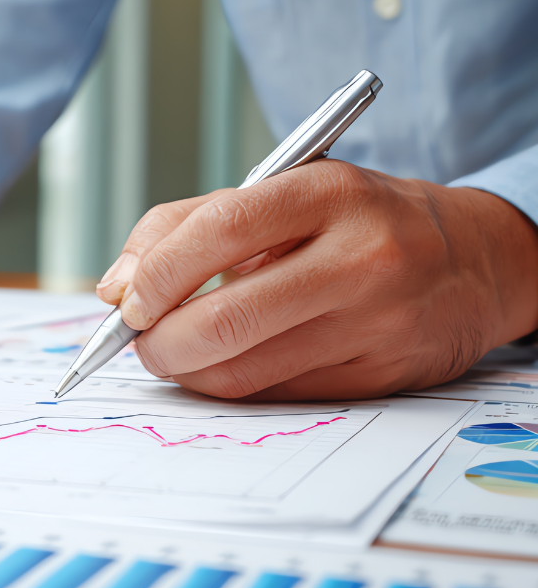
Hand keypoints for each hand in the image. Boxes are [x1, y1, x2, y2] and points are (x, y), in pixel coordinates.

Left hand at [96, 160, 537, 399]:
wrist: (473, 259)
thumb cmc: (356, 222)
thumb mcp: (283, 192)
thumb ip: (187, 225)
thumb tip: (114, 287)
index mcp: (328, 192)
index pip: (219, 230)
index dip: (156, 274)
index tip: (126, 300)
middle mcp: (361, 256)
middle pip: (226, 319)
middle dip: (159, 342)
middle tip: (140, 341)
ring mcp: (377, 322)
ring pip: (245, 370)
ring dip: (187, 372)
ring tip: (176, 353)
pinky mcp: (382, 375)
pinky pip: (277, 395)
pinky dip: (232, 386)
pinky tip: (228, 365)